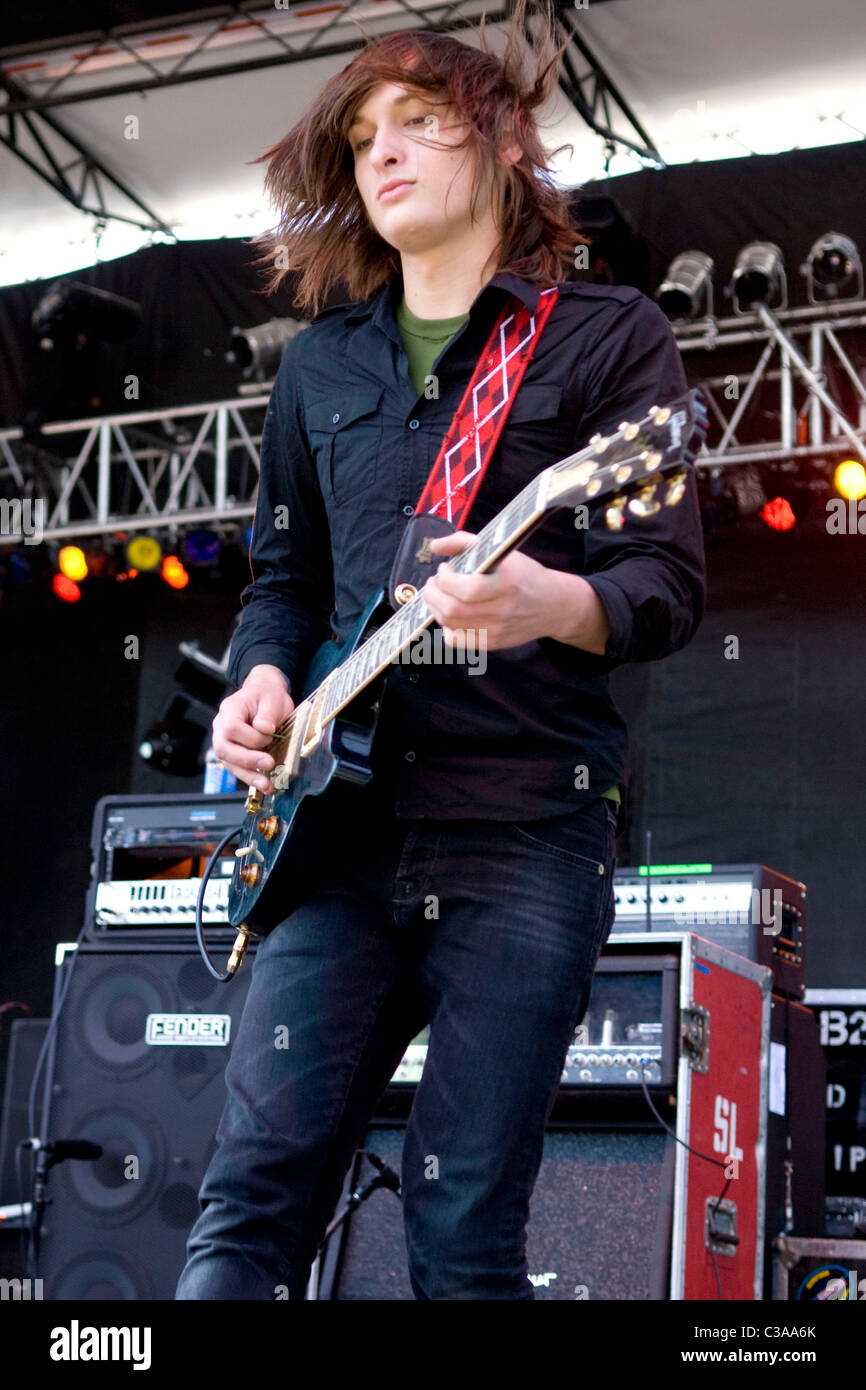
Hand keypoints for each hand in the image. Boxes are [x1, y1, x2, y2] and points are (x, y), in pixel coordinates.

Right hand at [211, 665, 293, 791]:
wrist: (265, 697)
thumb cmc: (267, 696)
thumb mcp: (273, 698)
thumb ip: (268, 714)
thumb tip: (264, 729)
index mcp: (230, 709)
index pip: (231, 727)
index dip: (250, 737)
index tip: (270, 735)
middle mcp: (221, 726)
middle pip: (224, 748)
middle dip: (247, 760)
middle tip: (269, 763)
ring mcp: (224, 741)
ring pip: (229, 763)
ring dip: (248, 775)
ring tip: (266, 785)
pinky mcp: (232, 753)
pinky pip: (237, 768)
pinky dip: (250, 777)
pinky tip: (265, 785)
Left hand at [422, 532, 609, 654]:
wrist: (554, 606)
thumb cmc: (524, 575)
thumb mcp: (502, 552)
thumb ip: (465, 542)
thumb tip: (435, 545)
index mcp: (507, 584)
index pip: (467, 589)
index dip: (446, 579)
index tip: (445, 568)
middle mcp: (502, 610)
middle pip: (453, 610)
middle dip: (433, 594)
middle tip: (433, 582)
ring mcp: (497, 630)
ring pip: (451, 625)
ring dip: (435, 607)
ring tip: (439, 595)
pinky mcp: (493, 643)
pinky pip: (457, 641)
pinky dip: (446, 628)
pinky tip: (450, 615)